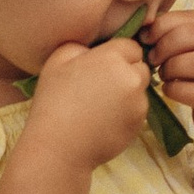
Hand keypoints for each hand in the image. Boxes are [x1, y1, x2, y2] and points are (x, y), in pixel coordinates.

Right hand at [26, 37, 152, 170]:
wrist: (58, 147)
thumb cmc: (53, 101)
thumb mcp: (58, 61)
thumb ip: (82, 46)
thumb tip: (95, 49)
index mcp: (112, 58)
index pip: (131, 47)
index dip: (118, 56)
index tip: (102, 67)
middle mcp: (131, 78)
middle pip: (140, 68)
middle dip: (126, 73)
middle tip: (101, 87)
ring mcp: (138, 103)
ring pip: (140, 91)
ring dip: (127, 94)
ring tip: (99, 107)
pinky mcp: (139, 124)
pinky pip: (137, 112)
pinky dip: (126, 114)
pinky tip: (104, 122)